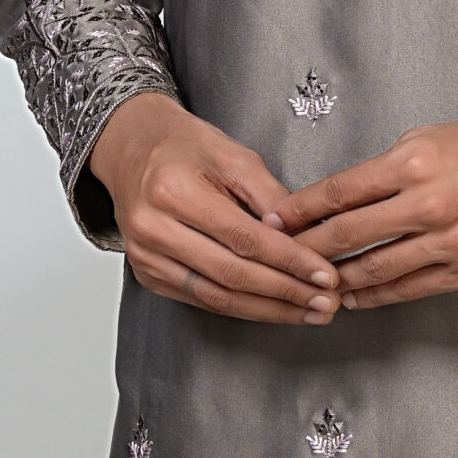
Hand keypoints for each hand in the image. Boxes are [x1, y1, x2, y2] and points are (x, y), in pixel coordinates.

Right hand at [89, 94, 340, 322]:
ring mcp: (146, 256)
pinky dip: (242, 307)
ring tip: (308, 312)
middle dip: (285, 293)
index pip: (243, 238)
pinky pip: (202, 300)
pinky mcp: (147, 275)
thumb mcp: (233, 155)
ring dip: (268, 309)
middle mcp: (153, 228)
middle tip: (325, 302)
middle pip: (231, 274)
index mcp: (174, 190)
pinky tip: (272, 307)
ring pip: (217, 297)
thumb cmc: (183, 145)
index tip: (324, 274)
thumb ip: (271, 197)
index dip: (289, 261)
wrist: (132, 148)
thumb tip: (306, 238)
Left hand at [271, 108, 457, 309]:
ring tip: (310, 283)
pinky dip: (378, 296)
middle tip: (278, 256)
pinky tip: (356, 297)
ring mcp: (452, 242)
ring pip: (377, 270)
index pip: (341, 191)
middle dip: (307, 247)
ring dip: (338, 279)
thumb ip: (393, 163)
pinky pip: (411, 288)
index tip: (276, 220)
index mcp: (415, 161)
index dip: (301, 210)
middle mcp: (430, 203)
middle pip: (350, 235)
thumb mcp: (437, 133)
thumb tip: (352, 191)